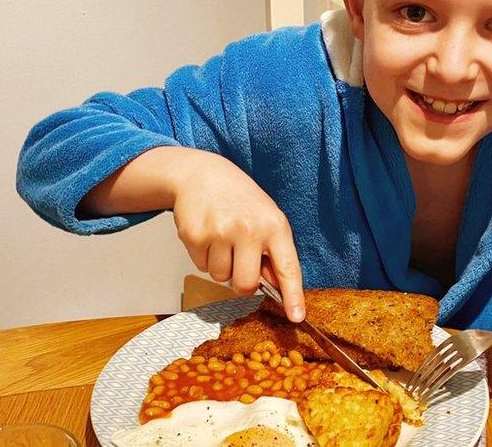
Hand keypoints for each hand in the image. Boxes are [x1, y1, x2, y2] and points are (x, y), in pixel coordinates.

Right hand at [172, 153, 304, 321]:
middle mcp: (249, 229)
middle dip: (242, 283)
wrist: (203, 175)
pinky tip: (207, 233)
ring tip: (222, 238)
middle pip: (246, 285)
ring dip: (220, 265)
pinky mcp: (194, 235)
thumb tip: (276, 288)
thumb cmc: (240, 200)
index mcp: (274, 225)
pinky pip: (200, 266)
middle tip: (239, 261)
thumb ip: (273, 251)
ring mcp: (220, 232)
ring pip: (220, 277)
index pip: (287, 267)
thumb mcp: (266, 217)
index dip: (293, 295)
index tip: (296, 316)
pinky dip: (203, 256)